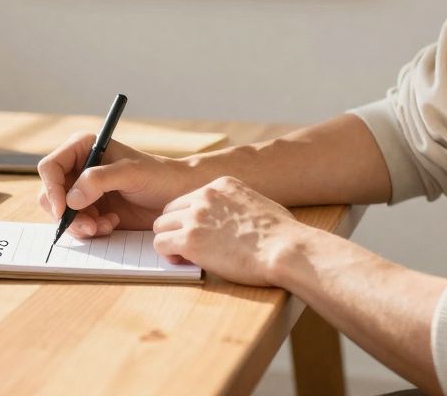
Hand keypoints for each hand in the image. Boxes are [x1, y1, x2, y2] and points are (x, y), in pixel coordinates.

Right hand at [38, 132, 198, 237]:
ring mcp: (83, 191)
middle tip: (88, 226)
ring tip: (105, 225)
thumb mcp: (130, 172)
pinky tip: (111, 224)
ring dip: (80, 224)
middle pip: (50, 193)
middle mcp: (78, 168)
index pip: (50, 167)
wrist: (175, 196)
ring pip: (61, 213)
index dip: (52, 189)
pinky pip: (76, 224)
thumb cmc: (158, 176)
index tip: (64, 209)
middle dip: (66, 213)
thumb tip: (71, 199)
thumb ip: (99, 180)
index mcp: (82, 148)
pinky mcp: (91, 210)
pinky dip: (90, 229)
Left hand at [152, 176, 308, 286]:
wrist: (286, 249)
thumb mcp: (260, 204)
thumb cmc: (283, 235)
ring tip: (185, 256)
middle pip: (171, 209)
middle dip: (176, 228)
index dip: (191, 219)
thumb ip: (240, 206)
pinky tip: (183, 261)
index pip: (190, 198)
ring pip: (160, 226)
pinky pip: (160, 243)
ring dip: (170, 241)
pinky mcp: (190, 239)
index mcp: (222, 185)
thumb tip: (240, 219)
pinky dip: (168, 254)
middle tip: (189, 246)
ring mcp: (196, 216)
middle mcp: (205, 195)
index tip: (201, 233)